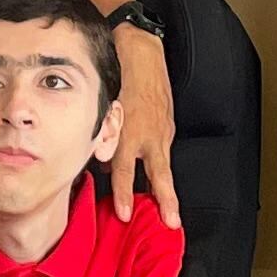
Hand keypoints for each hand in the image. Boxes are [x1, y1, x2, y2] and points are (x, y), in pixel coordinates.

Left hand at [107, 21, 183, 227]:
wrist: (143, 54)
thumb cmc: (117, 77)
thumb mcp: (106, 106)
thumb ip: (104, 135)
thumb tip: (103, 163)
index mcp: (129, 131)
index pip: (125, 170)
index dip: (124, 193)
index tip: (124, 213)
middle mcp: (148, 136)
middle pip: (156, 175)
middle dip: (163, 201)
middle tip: (169, 223)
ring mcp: (161, 133)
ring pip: (164, 169)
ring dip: (169, 194)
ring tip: (173, 217)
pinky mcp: (167, 128)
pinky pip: (162, 153)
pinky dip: (162, 171)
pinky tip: (161, 188)